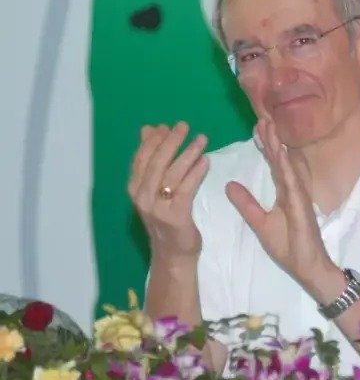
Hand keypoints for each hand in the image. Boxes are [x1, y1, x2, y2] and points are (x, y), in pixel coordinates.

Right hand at [128, 122, 208, 260]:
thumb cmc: (167, 218)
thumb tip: (148, 130)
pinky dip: (195, 173)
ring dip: (187, 153)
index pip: (141, 158)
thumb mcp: (155, 189)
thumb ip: (152, 161)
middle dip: (170, 142)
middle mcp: (142, 196)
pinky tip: (206, 161)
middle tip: (184, 126)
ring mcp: (157, 207)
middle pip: (156, 163)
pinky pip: (186, 189)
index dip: (153, 140)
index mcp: (134, 188)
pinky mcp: (175, 216)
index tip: (165, 126)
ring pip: (171, 174)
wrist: (173, 253)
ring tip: (201, 139)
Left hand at [225, 118, 333, 288]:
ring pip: (287, 165)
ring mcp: (299, 196)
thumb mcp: (260, 223)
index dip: (266, 146)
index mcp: (284, 192)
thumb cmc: (288, 246)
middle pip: (281, 159)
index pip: (274, 164)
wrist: (306, 266)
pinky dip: (287, 166)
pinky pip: (293, 182)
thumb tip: (229, 185)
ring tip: (271, 125)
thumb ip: (247, 204)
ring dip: (279, 145)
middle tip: (263, 116)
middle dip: (272, 138)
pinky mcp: (302, 205)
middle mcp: (293, 189)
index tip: (258, 127)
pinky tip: (280, 152)